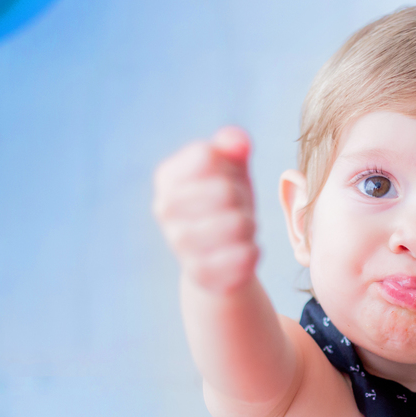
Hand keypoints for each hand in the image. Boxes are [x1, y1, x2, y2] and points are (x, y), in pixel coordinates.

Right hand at [153, 126, 257, 292]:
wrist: (218, 258)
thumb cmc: (225, 203)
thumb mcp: (231, 168)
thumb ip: (233, 145)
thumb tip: (238, 142)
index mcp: (167, 176)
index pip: (208, 156)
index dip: (230, 168)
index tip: (226, 181)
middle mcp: (164, 208)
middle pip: (226, 191)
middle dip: (242, 200)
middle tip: (236, 210)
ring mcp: (178, 243)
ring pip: (238, 224)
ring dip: (249, 226)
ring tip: (239, 231)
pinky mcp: (200, 274)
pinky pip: (245, 256)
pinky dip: (252, 252)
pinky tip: (241, 252)